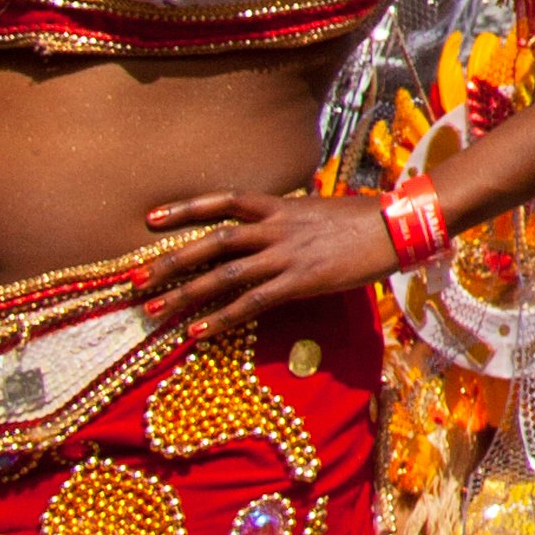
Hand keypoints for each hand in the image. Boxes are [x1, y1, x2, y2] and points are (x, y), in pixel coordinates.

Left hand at [141, 191, 395, 332]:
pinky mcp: (301, 281)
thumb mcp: (317, 212)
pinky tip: (197, 333)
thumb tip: (265, 230)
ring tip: (154, 310)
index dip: (185, 208)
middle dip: (171, 261)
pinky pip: (252, 302)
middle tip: (134, 281)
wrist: (399, 226)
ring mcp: (287, 254)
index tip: (150, 219)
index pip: (224, 201)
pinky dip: (221, 317)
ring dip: (186, 293)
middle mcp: (277, 227)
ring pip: (224, 274)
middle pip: (213, 241)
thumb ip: (287, 221)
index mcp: (281, 206)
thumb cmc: (362, 221)